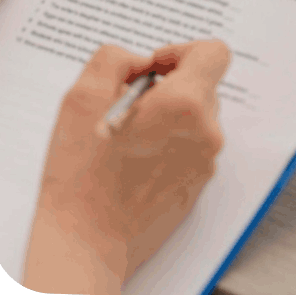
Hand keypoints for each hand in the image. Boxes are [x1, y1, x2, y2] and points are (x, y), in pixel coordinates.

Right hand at [23, 39, 230, 293]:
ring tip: (127, 139)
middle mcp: (206, 132)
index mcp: (186, 104)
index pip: (214, 53)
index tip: (154, 68)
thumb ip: (117, 59)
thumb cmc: (81, 173)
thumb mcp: (83, 96)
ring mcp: (206, 162)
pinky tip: (133, 163)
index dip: (182, 51)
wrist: (84, 242)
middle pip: (201, 88)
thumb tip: (141, 63)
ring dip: (167, 118)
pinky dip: (168, 146)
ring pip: (195, 119)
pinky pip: (190, 149)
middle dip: (167, 89)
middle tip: (127, 107)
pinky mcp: (197, 186)